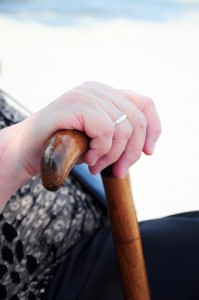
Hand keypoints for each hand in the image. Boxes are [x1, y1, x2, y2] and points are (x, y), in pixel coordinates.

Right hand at [17, 81, 160, 178]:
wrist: (28, 149)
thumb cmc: (64, 147)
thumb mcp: (98, 140)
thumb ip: (119, 137)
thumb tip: (147, 148)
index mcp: (106, 95)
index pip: (144, 104)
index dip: (153, 129)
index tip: (148, 152)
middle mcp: (98, 89)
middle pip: (137, 120)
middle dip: (132, 153)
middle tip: (117, 172)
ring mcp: (87, 94)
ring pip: (124, 127)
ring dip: (112, 156)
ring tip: (96, 167)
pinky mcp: (76, 103)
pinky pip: (107, 130)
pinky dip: (101, 152)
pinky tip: (88, 160)